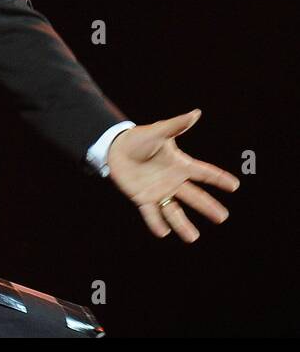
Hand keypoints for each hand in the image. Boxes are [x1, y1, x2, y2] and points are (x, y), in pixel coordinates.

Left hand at [106, 109, 239, 241]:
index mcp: (180, 165)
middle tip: (222, 217)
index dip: (219, 178)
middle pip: (194, 196)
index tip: (234, 186)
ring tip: (192, 238)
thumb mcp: (157, 132)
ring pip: (174, 210)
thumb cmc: (138, 138)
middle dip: (207, 206)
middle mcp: (173, 181)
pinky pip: (151, 212)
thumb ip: (176, 126)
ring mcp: (159, 191)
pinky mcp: (143, 198)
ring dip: (182, 224)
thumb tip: (196, 113)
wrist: (115, 148)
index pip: (204, 172)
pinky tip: (163, 232)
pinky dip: (156, 223)